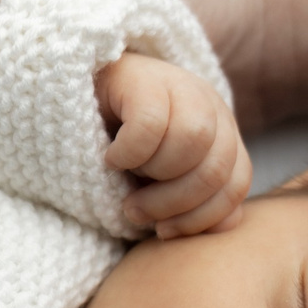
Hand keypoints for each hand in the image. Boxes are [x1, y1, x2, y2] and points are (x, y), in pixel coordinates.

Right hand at [99, 53, 252, 235]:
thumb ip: (196, 201)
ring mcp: (180, 85)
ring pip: (193, 141)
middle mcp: (210, 105)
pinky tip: (111, 157)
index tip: (163, 230)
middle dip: (174, 202)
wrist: (71, 102)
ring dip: (153, 172)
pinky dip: (129, 152)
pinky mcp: (143, 78)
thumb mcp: (159, 183)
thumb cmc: (120, 151)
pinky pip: (150, 125)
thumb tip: (225, 225)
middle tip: (135, 209)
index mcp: (222, 133)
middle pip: (216, 167)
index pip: (236, 183)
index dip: (201, 217)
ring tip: (125, 175)